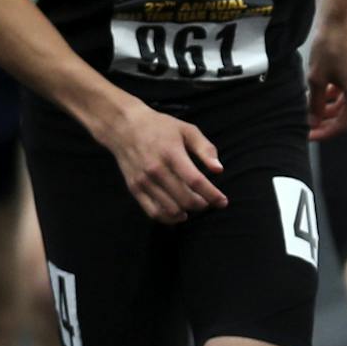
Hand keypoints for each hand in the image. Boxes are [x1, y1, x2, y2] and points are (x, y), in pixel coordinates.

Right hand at [100, 101, 226, 223]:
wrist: (124, 127)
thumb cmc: (160, 127)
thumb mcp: (187, 130)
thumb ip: (205, 149)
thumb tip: (219, 170)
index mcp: (171, 153)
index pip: (195, 181)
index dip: (212, 195)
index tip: (223, 202)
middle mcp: (156, 170)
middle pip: (184, 198)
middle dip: (202, 204)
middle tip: (208, 201)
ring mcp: (143, 181)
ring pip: (170, 209)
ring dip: (187, 212)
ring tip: (195, 205)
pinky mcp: (134, 188)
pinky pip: (152, 212)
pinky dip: (168, 218)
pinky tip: (178, 214)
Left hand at [305, 17, 346, 141]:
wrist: (337, 19)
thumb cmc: (328, 46)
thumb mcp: (316, 78)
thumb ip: (315, 104)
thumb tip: (313, 123)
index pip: (343, 125)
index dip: (324, 133)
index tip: (308, 134)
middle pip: (346, 116)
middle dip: (326, 122)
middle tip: (307, 125)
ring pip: (345, 105)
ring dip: (328, 109)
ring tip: (309, 107)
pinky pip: (346, 93)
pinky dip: (333, 97)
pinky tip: (318, 93)